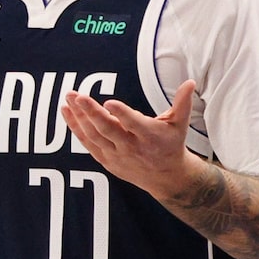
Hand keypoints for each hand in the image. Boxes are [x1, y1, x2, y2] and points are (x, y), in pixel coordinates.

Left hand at [59, 77, 199, 202]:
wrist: (164, 177)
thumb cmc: (171, 144)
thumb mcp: (180, 124)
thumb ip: (183, 103)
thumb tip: (190, 82)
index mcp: (150, 136)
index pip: (134, 124)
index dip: (122, 114)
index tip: (109, 102)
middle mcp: (131, 147)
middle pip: (108, 129)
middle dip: (91, 112)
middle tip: (78, 96)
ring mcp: (116, 155)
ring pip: (94, 135)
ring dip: (79, 117)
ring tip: (69, 98)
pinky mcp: (106, 159)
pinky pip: (87, 142)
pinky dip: (76, 128)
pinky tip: (67, 112)